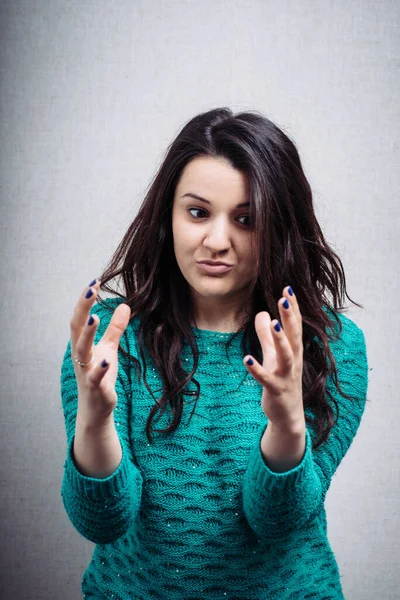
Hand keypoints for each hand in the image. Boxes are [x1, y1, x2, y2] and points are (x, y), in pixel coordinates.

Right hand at [70, 279, 130, 423]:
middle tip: (91, 289)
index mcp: (82, 344)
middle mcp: (80, 355)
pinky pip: (95, 377)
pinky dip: (100, 368)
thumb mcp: (109, 349)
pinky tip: (107, 359)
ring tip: (95, 317)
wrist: (96, 408)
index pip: (80, 317)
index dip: (86, 300)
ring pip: (82, 350)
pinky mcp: (95, 388)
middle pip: (77, 328)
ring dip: (87, 334)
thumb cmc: (100, 375)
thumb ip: (115, 328)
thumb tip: (125, 305)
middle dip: (83, 308)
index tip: (95, 281)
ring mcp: (86, 371)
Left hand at [243, 286, 303, 431]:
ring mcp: (286, 376)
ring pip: (286, 355)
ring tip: (274, 322)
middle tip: (285, 297)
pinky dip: (257, 369)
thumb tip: (262, 313)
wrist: (288, 415)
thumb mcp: (273, 356)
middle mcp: (293, 360)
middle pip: (294, 335)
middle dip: (290, 317)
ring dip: (280, 338)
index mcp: (293, 350)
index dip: (292, 308)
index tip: (287, 288)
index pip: (294, 325)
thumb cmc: (282, 381)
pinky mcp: (276, 390)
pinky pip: (266, 378)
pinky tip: (246, 358)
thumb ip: (266, 336)